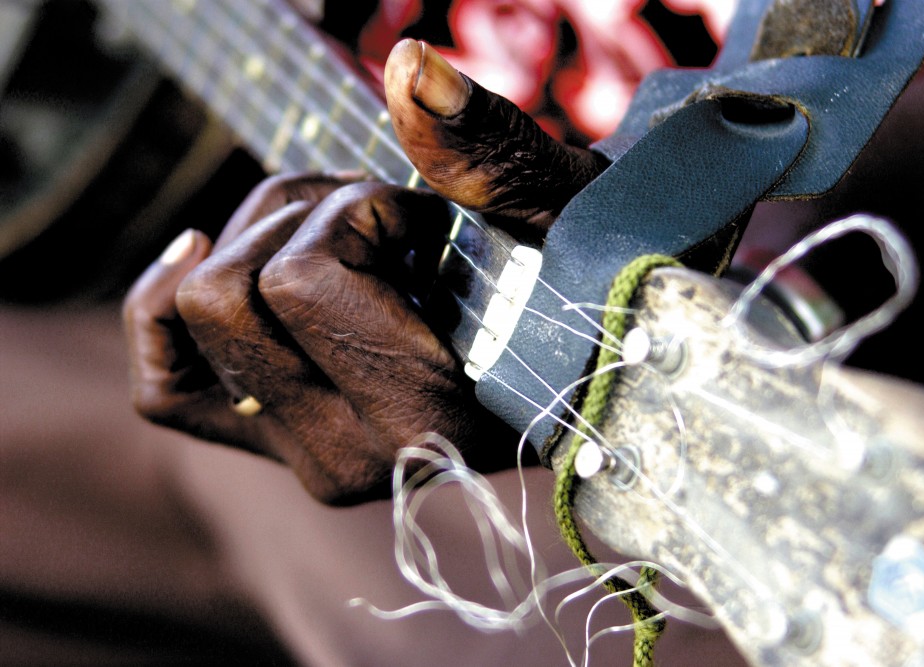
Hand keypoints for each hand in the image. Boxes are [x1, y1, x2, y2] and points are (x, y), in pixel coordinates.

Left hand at [123, 40, 607, 503]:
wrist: (576, 359)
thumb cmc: (580, 284)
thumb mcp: (557, 214)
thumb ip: (488, 148)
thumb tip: (409, 67)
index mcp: (425, 417)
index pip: (300, 284)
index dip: (357, 215)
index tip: (427, 222)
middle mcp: (352, 459)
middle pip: (222, 296)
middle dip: (295, 218)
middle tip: (376, 218)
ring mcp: (307, 457)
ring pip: (189, 315)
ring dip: (256, 240)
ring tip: (337, 238)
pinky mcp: (276, 444)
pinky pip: (163, 385)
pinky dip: (164, 304)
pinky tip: (204, 251)